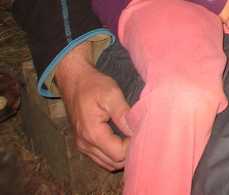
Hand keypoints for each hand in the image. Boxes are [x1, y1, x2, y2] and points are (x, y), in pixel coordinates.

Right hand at [54, 44, 131, 170]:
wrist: (75, 81)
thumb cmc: (94, 86)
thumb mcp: (112, 95)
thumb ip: (123, 115)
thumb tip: (136, 131)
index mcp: (92, 134)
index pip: (119, 154)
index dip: (132, 144)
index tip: (139, 130)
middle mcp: (85, 144)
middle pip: (113, 162)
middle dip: (128, 152)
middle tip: (138, 134)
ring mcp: (82, 145)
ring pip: (106, 162)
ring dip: (121, 154)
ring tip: (131, 137)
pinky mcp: (82, 143)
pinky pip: (99, 157)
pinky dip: (112, 154)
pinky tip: (121, 140)